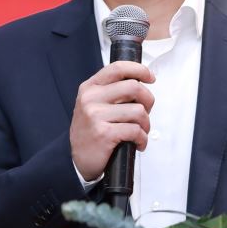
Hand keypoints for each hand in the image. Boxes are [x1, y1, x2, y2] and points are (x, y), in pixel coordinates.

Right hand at [70, 61, 154, 181]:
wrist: (76, 160)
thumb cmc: (91, 131)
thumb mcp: (94, 105)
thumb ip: (112, 91)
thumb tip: (141, 84)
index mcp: (90, 87)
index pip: (118, 68)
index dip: (139, 70)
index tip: (150, 77)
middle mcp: (91, 98)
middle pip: (133, 87)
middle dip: (148, 100)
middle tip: (146, 112)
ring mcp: (96, 116)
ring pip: (138, 111)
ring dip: (146, 124)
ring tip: (140, 131)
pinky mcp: (104, 133)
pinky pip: (135, 130)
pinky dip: (142, 139)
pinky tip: (137, 143)